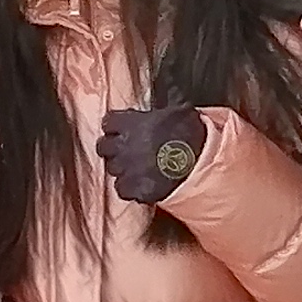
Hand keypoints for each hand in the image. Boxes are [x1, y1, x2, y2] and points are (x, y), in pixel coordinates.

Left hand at [94, 102, 208, 203]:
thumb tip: (160, 112)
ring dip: (122, 168)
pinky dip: (130, 188)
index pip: (108, 123)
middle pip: (103, 148)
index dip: (115, 127)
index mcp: (128, 123)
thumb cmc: (188, 130)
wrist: (199, 159)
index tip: (121, 130)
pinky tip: (140, 184)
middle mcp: (122, 146)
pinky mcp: (135, 189)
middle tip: (125, 150)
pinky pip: (122, 190)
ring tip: (135, 169)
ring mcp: (127, 170)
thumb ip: (156, 112)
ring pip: (112, 170)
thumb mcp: (173, 111)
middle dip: (112, 149)